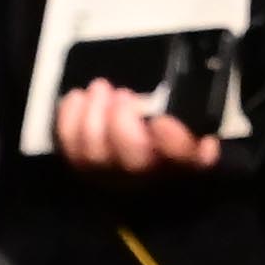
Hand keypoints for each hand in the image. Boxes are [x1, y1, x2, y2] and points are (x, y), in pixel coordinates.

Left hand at [50, 78, 221, 178]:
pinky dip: (69, 118)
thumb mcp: (190, 122)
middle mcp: (147, 175)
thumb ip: (192, 119)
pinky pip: (69, 148)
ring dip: (93, 114)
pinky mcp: (86, 168)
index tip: (162, 120)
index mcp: (182, 161)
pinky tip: (79, 98)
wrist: (139, 159)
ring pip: (95, 155)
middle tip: (125, 95)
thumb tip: (195, 117)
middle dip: (123, 123)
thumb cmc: (166, 136)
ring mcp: (113, 175)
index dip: (173, 143)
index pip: (184, 159)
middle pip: (133, 160)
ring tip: (101, 89)